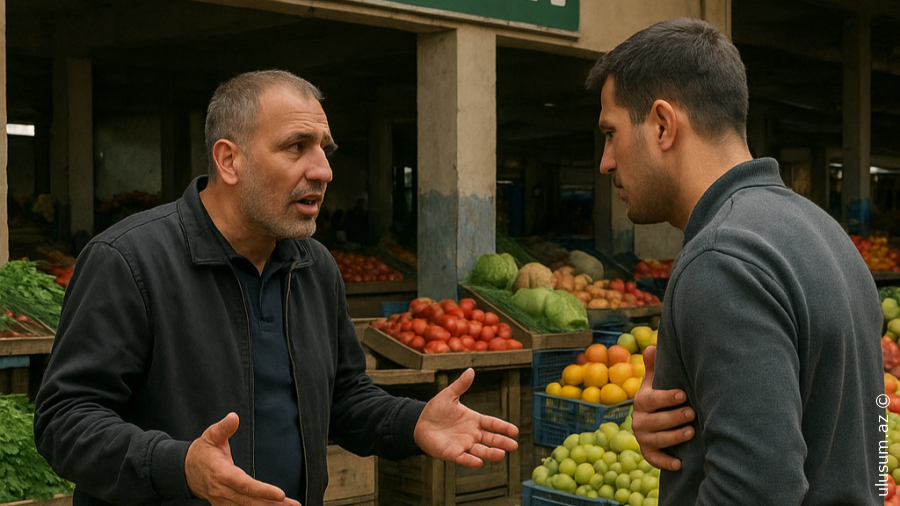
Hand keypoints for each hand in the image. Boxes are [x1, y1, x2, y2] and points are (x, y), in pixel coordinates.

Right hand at [185, 413, 301, 505]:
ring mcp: (223, 501)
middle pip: (250, 500)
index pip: (244, 484)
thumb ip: (223, 428)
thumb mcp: (210, 435)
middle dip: (272, 504)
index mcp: (221, 473)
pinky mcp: (225, 505)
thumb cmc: (201, 452)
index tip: (281, 494)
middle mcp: (222, 491)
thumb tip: (234, 417)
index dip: (262, 490)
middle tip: (294, 505)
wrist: (184, 471)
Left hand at [414, 368, 518, 467]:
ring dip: (491, 453)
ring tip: (501, 455)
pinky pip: (464, 458)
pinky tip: (479, 462)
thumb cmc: (436, 410)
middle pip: (491, 439)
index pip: (492, 423)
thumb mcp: (448, 395)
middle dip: (502, 442)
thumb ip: (460, 385)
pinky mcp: (453, 453)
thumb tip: (471, 370)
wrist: (419, 424)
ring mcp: (464, 444)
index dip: (503, 427)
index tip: (515, 431)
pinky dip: (471, 461)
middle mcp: (472, 434)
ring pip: (481, 450)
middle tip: (514, 446)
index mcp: (474, 420)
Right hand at [632, 346, 694, 470]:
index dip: (666, 397)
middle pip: (654, 421)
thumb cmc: (658, 398)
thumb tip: (652, 347)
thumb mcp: (654, 383)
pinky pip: (654, 459)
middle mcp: (638, 420)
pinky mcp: (648, 452)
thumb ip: (653, 367)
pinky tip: (679, 463)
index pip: (651, 399)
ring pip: (656, 440)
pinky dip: (665, 462)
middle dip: (674, 417)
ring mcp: (642, 437)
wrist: (651, 421)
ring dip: (673, 437)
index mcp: (641, 401)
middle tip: (692, 412)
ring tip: (691, 432)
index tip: (682, 395)